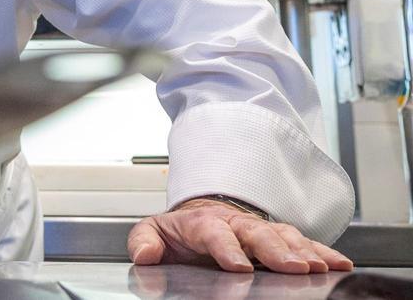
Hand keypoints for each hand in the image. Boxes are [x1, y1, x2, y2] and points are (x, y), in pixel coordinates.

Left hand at [127, 198, 353, 273]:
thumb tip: (143, 255)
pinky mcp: (280, 239)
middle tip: (293, 267)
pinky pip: (305, 242)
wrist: (200, 216)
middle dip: (276, 250)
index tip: (238, 266)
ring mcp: (261, 229)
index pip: (215, 234)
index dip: (227, 249)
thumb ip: (144, 241)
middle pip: (258, 233)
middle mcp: (237, 223)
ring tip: (320, 267)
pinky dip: (324, 251)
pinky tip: (341, 264)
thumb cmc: (179, 230)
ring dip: (305, 250)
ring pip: (285, 236)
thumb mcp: (153, 231)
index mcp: (204, 222)